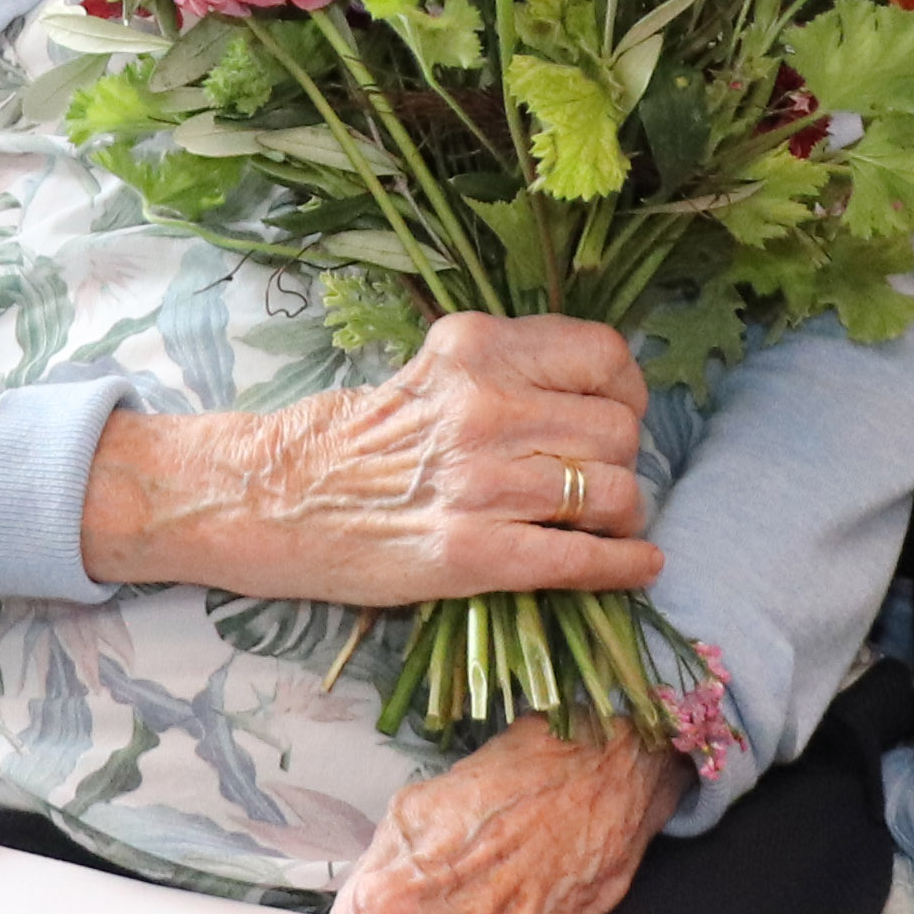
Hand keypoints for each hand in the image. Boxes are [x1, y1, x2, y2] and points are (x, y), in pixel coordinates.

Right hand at [78, 313, 662, 607]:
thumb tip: (604, 391)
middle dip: (625, 460)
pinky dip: (622, 565)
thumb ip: (512, 367)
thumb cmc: (359, 436)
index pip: (604, 355)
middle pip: (616, 430)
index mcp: (477, 347)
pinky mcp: (471, 554)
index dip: (628, 391)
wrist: (275, 498)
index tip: (621, 413)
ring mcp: (480, 482)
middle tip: (604, 478)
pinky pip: (580, 559)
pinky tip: (638, 566)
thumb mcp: (436, 368)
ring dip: (624, 514)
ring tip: (607, 523)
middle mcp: (485, 406)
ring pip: (610, 493)